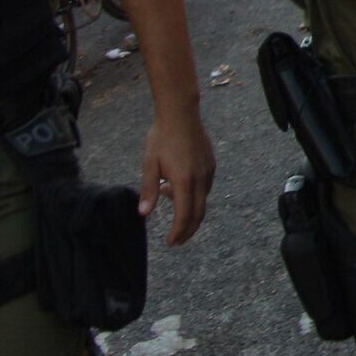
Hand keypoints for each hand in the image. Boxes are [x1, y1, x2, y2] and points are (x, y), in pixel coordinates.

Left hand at [138, 112, 213, 247]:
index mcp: (184, 181)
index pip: (184, 216)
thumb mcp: (149, 164)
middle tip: (176, 240)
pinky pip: (205, 188)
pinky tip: (177, 184)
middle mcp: (200, 179)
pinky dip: (194, 195)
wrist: (181, 113)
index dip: (178, 233)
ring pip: (202, 201)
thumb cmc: (162, 137)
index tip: (171, 242)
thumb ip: (149, 190)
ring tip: (167, 194)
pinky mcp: (211, 165)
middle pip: (198, 215)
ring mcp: (208, 172)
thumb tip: (144, 214)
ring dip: (189, 210)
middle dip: (188, 231)